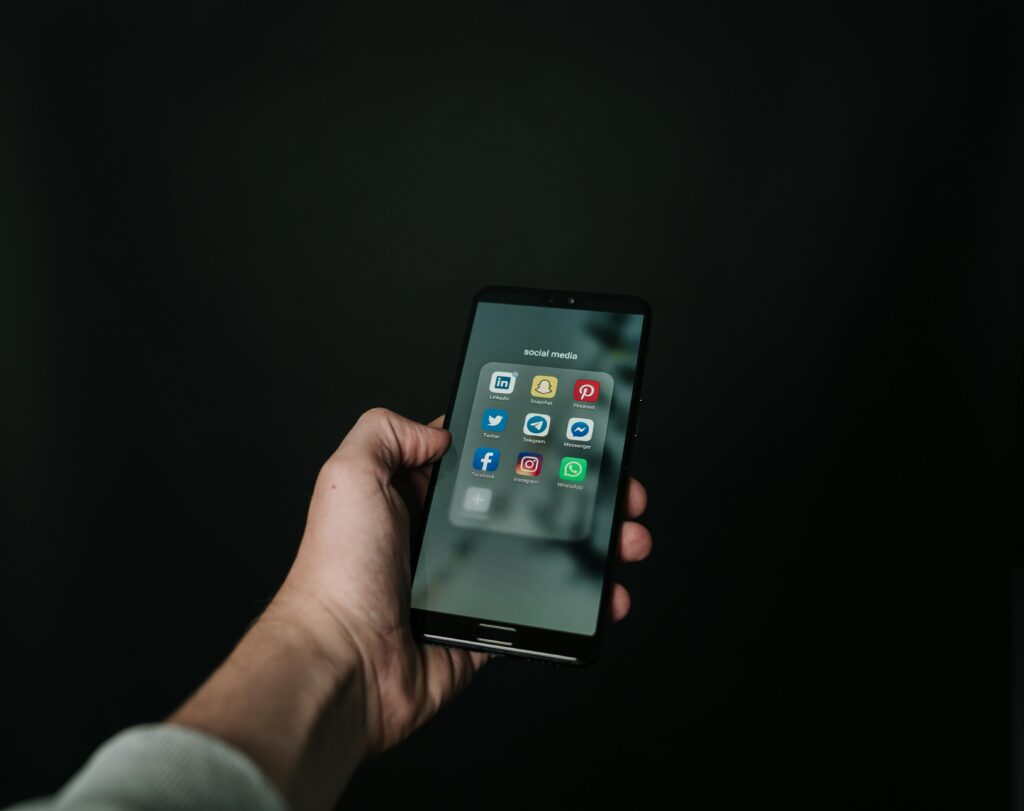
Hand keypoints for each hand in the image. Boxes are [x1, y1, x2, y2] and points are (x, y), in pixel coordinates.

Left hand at [272, 407, 651, 753]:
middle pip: (530, 502)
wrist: (345, 664)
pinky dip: (584, 602)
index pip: (486, 457)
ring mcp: (472, 579)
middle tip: (616, 490)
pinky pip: (547, 605)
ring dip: (594, 545)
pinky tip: (608, 594)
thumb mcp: (348, 476)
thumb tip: (438, 430)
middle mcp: (447, 534)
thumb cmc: (338, 574)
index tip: (570, 437)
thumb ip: (386, 432)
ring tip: (627, 537)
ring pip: (547, 551)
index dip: (530, 444)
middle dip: (580, 493)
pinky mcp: (490, 621)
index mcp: (417, 495)